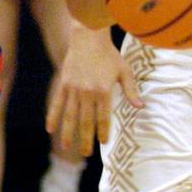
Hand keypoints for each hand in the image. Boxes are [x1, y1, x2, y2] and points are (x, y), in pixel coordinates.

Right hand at [46, 26, 142, 156]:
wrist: (88, 37)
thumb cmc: (109, 54)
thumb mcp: (124, 71)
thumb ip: (131, 91)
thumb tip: (140, 107)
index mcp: (103, 91)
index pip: (103, 118)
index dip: (102, 132)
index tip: (103, 142)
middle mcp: (87, 92)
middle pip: (85, 121)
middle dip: (85, 139)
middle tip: (86, 153)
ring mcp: (73, 89)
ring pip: (70, 116)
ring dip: (68, 133)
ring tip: (66, 146)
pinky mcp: (64, 84)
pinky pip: (57, 104)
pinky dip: (53, 116)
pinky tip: (50, 129)